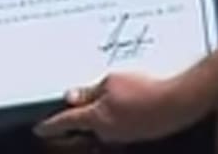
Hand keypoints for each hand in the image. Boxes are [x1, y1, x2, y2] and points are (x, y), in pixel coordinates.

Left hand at [33, 72, 209, 143]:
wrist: (177, 102)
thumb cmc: (145, 91)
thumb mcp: (111, 82)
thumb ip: (89, 90)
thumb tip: (72, 96)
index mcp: (96, 118)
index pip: (66, 122)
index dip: (51, 125)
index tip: (40, 127)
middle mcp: (107, 132)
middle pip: (86, 122)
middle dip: (86, 110)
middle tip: (93, 93)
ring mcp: (123, 135)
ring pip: (105, 122)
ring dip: (107, 109)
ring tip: (122, 90)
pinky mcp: (138, 133)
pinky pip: (121, 122)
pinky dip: (121, 111)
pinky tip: (134, 99)